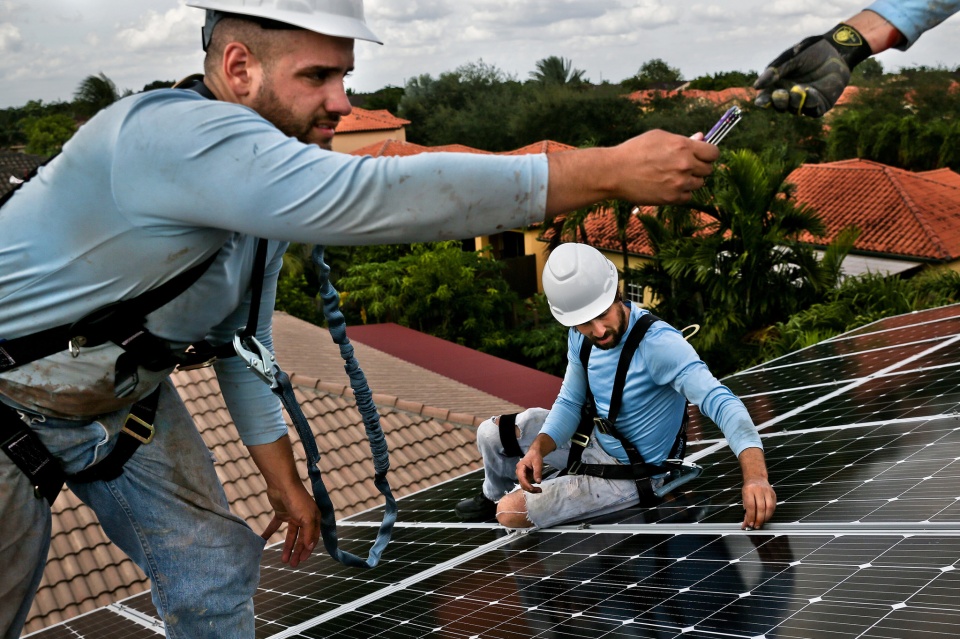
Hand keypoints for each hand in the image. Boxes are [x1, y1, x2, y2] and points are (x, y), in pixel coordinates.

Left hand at [248, 437, 320, 566]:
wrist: (281, 483)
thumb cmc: (297, 499)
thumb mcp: (306, 517)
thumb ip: (309, 533)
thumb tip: (311, 548)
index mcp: (314, 518)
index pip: (312, 538)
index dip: (308, 550)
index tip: (301, 560)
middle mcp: (305, 517)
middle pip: (302, 538)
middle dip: (297, 552)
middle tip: (292, 564)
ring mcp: (293, 515)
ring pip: (290, 535)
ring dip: (287, 547)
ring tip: (283, 560)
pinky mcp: (281, 513)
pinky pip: (275, 526)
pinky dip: (269, 533)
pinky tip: (263, 540)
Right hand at [516, 450, 544, 492]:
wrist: (534, 453)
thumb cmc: (535, 456)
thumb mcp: (538, 463)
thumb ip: (537, 472)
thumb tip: (538, 482)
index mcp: (520, 467)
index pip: (522, 478)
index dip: (527, 485)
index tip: (534, 489)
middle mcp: (519, 472)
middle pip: (522, 483)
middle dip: (530, 489)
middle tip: (540, 490)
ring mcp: (521, 475)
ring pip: (523, 485)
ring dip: (530, 489)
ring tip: (539, 490)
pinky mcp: (524, 477)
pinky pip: (526, 484)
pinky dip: (531, 487)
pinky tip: (537, 489)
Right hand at [613, 129, 718, 204]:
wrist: (615, 172)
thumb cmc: (634, 151)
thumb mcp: (659, 137)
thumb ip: (682, 139)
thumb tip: (701, 137)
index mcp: (683, 146)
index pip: (713, 153)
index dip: (708, 154)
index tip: (702, 155)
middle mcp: (685, 165)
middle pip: (708, 169)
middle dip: (698, 167)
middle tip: (683, 166)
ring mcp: (679, 183)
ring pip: (699, 184)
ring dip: (689, 181)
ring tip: (672, 176)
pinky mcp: (672, 198)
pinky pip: (688, 197)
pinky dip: (681, 193)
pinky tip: (668, 186)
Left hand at [737, 446, 775, 529]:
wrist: (756, 478)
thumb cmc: (749, 489)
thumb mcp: (744, 498)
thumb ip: (745, 511)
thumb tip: (745, 524)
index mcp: (749, 490)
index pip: (751, 506)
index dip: (751, 516)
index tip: (750, 524)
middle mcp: (759, 490)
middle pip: (761, 508)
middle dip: (759, 519)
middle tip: (756, 526)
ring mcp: (768, 491)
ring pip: (769, 508)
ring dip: (765, 518)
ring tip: (761, 523)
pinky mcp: (774, 494)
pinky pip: (773, 507)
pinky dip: (770, 514)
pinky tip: (766, 517)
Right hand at [754, 23, 871, 116]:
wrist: (836, 50)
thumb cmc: (809, 52)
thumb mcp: (790, 59)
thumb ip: (774, 72)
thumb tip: (756, 87)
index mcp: (778, 85)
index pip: (766, 98)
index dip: (763, 102)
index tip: (761, 101)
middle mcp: (789, 96)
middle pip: (779, 107)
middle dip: (779, 103)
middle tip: (781, 93)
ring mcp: (804, 101)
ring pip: (795, 110)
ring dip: (794, 102)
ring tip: (798, 89)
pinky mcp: (820, 105)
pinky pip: (812, 111)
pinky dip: (809, 103)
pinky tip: (810, 91)